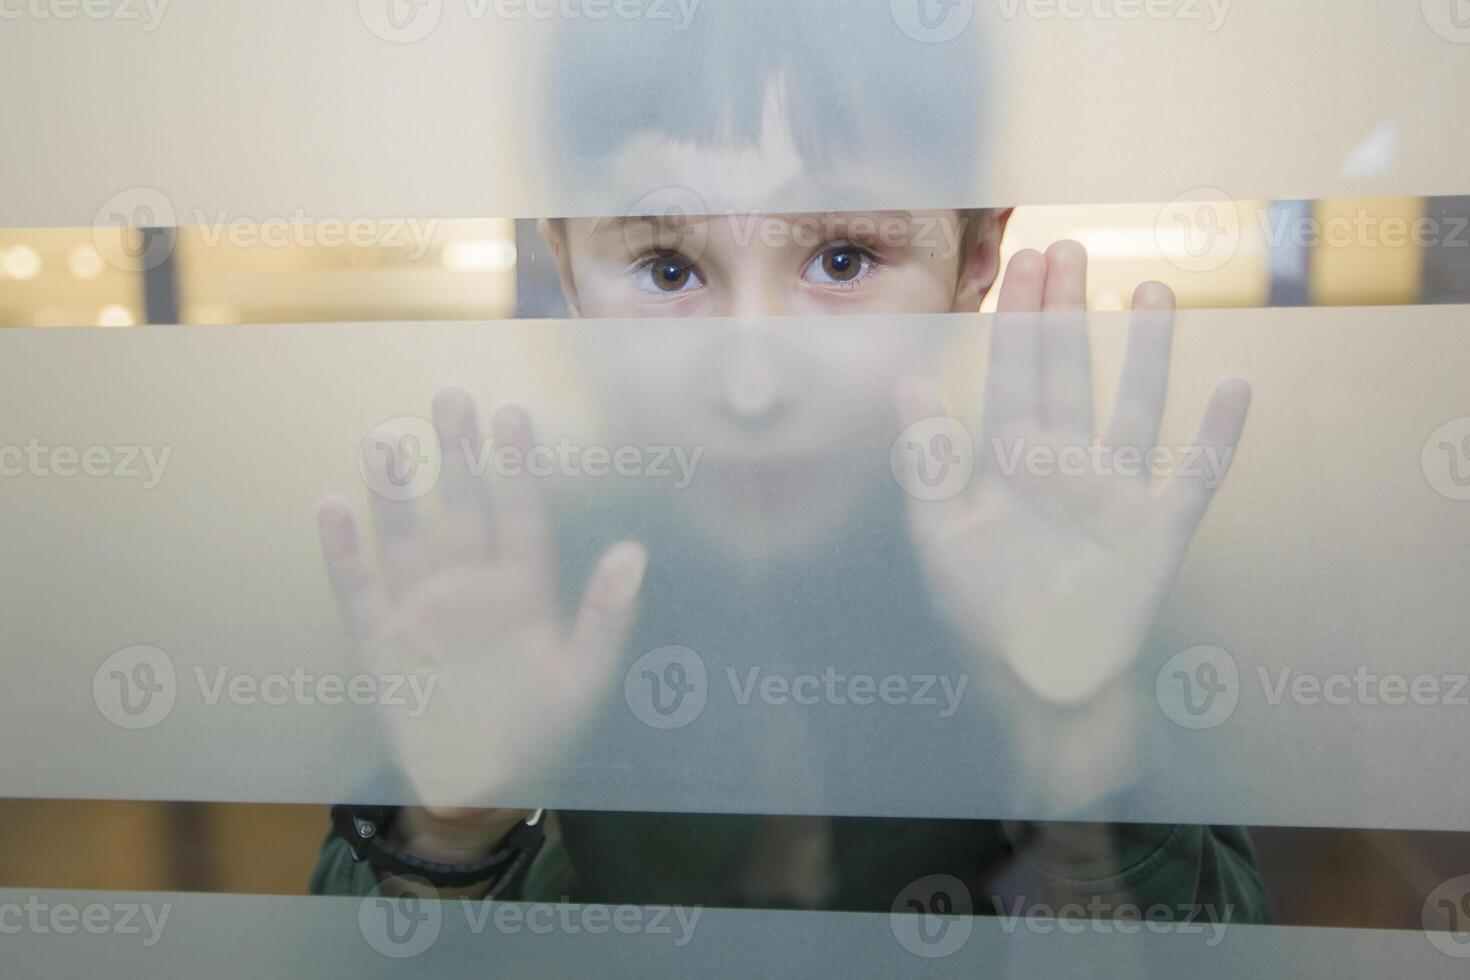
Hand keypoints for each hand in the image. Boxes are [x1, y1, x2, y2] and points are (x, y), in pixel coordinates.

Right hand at [318, 388, 647, 821]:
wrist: (480, 787)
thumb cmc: (543, 729)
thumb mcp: (585, 678)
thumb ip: (608, 615)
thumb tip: (634, 551)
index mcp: (524, 589)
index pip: (520, 512)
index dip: (516, 464)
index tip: (512, 412)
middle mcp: (472, 586)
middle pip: (463, 507)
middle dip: (457, 453)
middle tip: (449, 394)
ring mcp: (423, 608)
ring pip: (408, 535)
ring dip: (396, 490)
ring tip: (386, 438)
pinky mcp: (381, 640)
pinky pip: (357, 589)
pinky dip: (344, 552)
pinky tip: (331, 507)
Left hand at [900, 242, 1249, 708]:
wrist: (1037, 684)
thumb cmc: (984, 611)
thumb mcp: (940, 537)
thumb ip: (928, 462)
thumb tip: (909, 382)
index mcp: (1010, 463)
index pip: (1013, 375)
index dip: (1016, 320)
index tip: (1021, 262)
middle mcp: (1065, 465)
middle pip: (1070, 374)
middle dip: (1068, 313)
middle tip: (1070, 248)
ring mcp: (1115, 494)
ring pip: (1135, 407)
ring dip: (1147, 352)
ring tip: (1154, 290)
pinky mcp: (1158, 533)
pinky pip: (1195, 477)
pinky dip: (1216, 438)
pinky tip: (1234, 387)